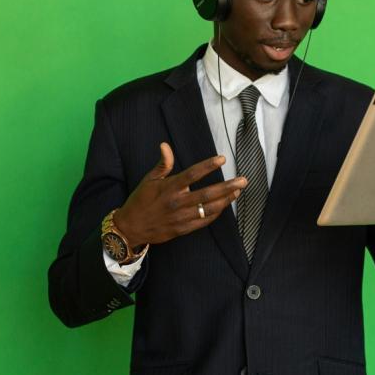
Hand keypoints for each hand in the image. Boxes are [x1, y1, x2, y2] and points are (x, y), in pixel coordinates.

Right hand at [114, 142, 247, 246]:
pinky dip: (216, 213)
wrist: (131, 227)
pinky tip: (224, 205)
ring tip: (237, 191)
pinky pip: (204, 221)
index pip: (192, 174)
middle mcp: (177, 202)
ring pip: (209, 209)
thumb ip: (162, 164)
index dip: (208, 166)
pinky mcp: (183, 229)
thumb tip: (165, 145)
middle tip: (243, 180)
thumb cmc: (141, 200)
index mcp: (169, 187)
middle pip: (207, 194)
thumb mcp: (149, 180)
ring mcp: (182, 217)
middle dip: (227, 187)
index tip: (222, 159)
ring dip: (226, 200)